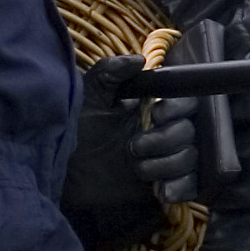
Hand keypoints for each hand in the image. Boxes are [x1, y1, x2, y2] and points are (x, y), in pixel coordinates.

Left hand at [61, 56, 201, 250]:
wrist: (59, 171)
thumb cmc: (72, 129)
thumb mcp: (87, 96)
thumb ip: (110, 72)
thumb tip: (140, 59)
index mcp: (150, 107)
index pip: (185, 102)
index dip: (176, 109)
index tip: (155, 115)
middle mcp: (163, 131)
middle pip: (190, 132)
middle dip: (165, 141)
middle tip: (132, 148)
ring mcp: (165, 159)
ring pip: (190, 159)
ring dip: (167, 165)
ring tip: (138, 170)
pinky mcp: (164, 185)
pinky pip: (190, 186)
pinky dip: (180, 187)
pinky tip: (160, 190)